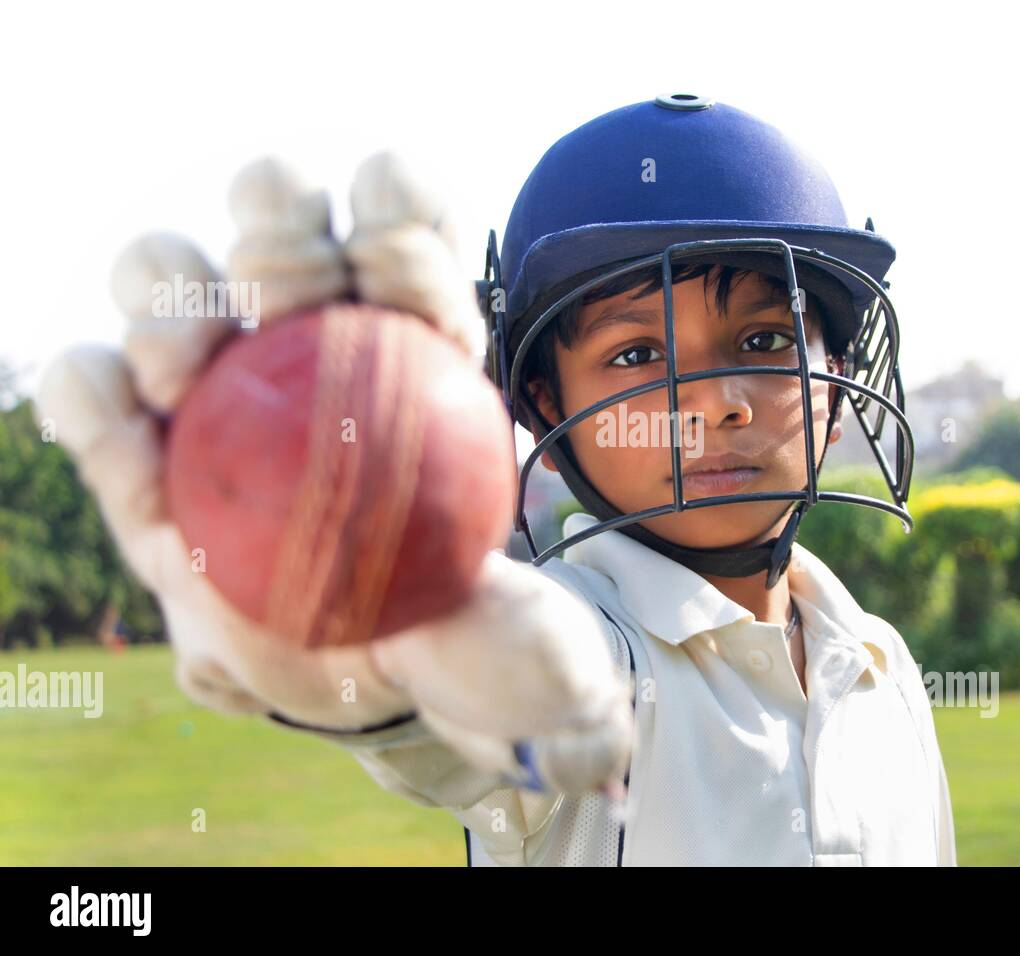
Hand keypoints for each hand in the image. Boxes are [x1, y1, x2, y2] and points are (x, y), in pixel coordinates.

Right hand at [35, 155, 630, 792]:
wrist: (380, 688)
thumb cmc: (461, 641)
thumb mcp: (514, 645)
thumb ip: (522, 629)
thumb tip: (519, 624)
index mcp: (419, 349)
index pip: (412, 253)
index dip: (405, 234)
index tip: (402, 276)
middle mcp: (311, 342)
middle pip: (281, 233)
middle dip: (282, 230)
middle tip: (287, 296)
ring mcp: (219, 388)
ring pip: (170, 284)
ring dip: (171, 297)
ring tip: (187, 365)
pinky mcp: (140, 448)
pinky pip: (97, 400)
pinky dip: (95, 397)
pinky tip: (127, 430)